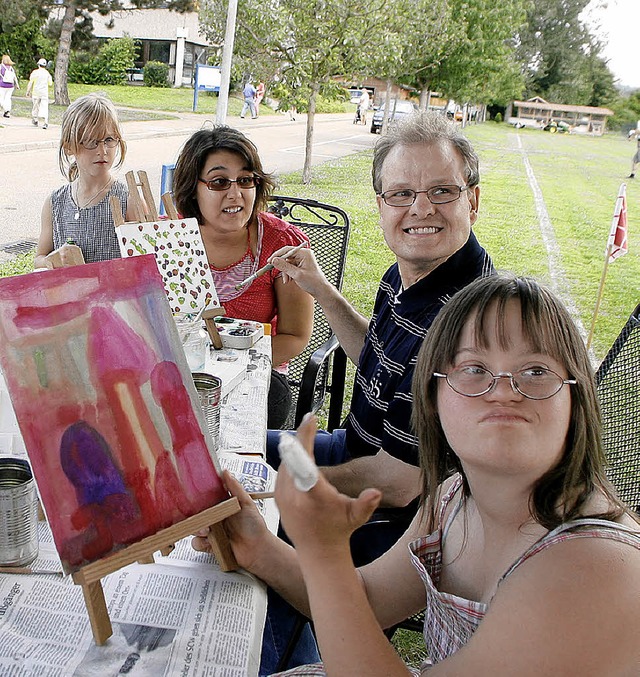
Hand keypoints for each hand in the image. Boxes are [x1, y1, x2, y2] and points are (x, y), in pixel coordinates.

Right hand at [191, 470, 271, 571]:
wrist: (257, 549)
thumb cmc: (255, 526)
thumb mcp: (246, 503)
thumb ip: (235, 488)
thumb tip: (226, 472)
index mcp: (223, 506)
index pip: (206, 499)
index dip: (199, 498)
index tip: (194, 496)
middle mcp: (216, 518)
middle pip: (197, 514)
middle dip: (196, 515)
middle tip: (202, 517)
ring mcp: (213, 531)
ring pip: (194, 528)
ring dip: (197, 529)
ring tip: (208, 530)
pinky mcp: (210, 545)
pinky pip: (197, 543)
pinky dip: (201, 542)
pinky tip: (210, 541)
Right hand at [269, 245, 328, 296]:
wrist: (321, 290)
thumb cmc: (313, 282)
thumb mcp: (297, 275)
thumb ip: (285, 267)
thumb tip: (274, 260)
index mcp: (304, 253)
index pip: (287, 250)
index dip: (277, 255)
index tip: (270, 261)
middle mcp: (303, 255)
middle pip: (286, 256)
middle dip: (282, 266)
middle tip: (276, 272)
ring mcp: (302, 260)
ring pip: (287, 263)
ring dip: (285, 272)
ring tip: (287, 280)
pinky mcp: (301, 266)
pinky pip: (290, 267)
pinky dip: (288, 274)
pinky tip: (289, 280)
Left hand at [276, 415, 381, 554]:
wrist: (318, 551)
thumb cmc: (338, 530)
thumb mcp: (356, 516)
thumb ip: (366, 503)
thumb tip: (376, 493)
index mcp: (312, 494)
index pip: (305, 458)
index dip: (306, 436)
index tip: (310, 419)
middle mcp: (294, 494)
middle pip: (293, 456)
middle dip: (301, 437)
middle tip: (309, 421)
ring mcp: (283, 496)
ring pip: (285, 462)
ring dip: (294, 448)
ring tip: (304, 434)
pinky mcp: (278, 498)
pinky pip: (281, 472)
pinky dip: (289, 460)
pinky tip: (296, 453)